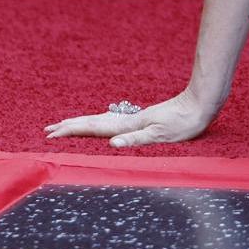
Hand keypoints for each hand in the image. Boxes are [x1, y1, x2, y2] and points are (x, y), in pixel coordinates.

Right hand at [43, 89, 220, 148]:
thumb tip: (111, 144)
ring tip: (65, 125)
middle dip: (69, 126)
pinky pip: (111, 123)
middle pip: (92, 122)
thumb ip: (136, 139)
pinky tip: (99, 125)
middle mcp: (127, 121)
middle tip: (48, 130)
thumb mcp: (162, 135)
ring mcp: (134, 118)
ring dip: (80, 124)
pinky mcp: (142, 119)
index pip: (93, 128)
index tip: (52, 134)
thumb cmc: (184, 122)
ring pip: (100, 121)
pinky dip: (97, 124)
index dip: (71, 131)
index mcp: (128, 126)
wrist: (200, 104)